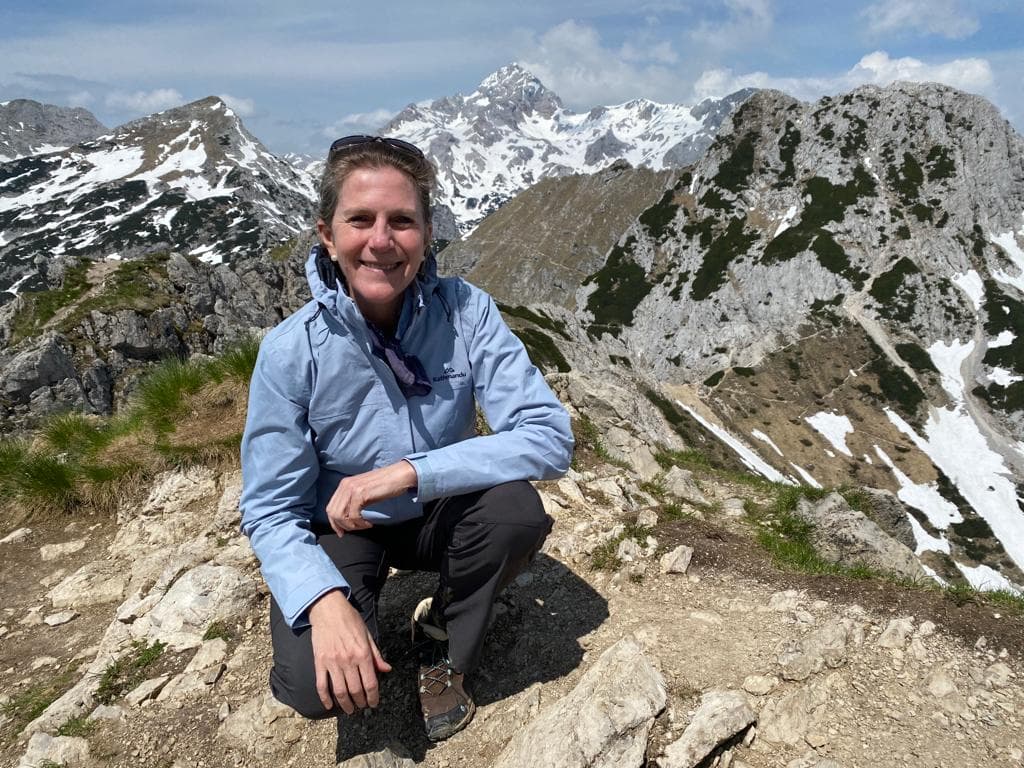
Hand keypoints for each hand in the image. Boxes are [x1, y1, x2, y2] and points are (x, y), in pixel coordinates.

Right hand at [308, 590, 391, 712]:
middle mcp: (348, 660)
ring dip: (345, 704)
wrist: (328, 609)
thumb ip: (376, 655)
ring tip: (350, 709)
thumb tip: (386, 669)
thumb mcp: (367, 635)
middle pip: (356, 690)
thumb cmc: (350, 620)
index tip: (374, 703)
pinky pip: (321, 685)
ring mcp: (332, 662)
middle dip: (361, 703)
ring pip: (340, 691)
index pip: (370, 683)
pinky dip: (325, 698)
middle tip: (362, 707)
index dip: (373, 697)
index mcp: (363, 654)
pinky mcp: (319, 662)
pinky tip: (329, 705)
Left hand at [326, 460, 417, 536]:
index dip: (334, 523)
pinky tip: (368, 523)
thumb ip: (353, 501)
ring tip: (363, 526)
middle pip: (332, 513)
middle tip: (354, 530)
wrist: (399, 475)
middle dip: (341, 526)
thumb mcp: (364, 492)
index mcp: (344, 484)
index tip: (341, 532)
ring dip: (352, 526)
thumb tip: (346, 518)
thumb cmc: (385, 485)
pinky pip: (353, 515)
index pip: (330, 507)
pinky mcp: (360, 493)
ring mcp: (352, 488)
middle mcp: (345, 485)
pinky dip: (360, 523)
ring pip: (341, 515)